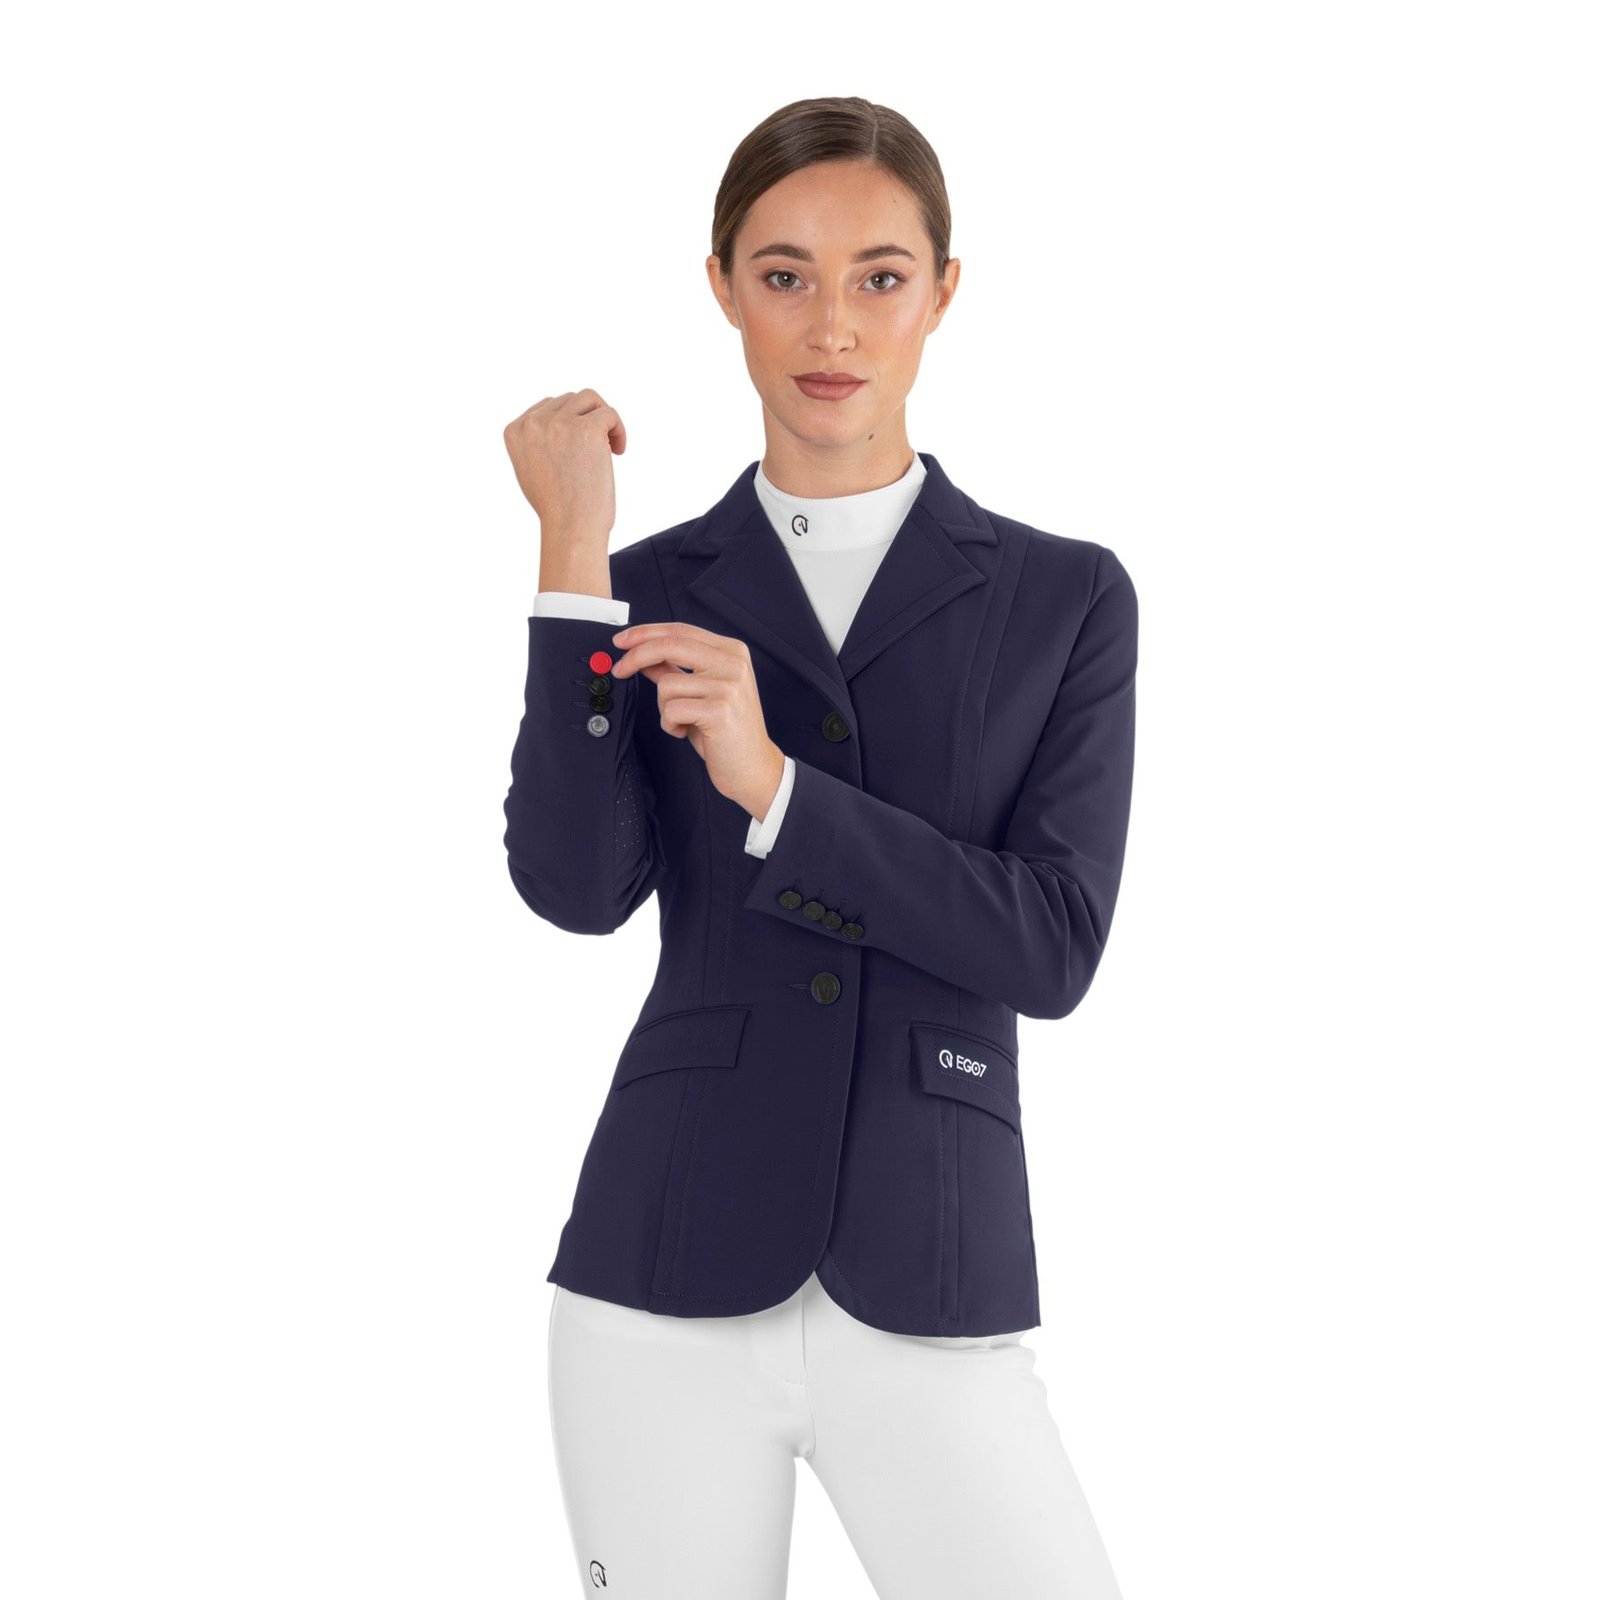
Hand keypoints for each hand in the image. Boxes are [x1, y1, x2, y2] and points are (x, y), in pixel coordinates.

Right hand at [502, 389, 626, 559]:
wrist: (571, 529)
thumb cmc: (556, 509)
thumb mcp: (531, 469)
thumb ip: (537, 441)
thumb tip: (557, 416)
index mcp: (515, 431)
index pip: (546, 408)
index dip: (568, 424)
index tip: (578, 450)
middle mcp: (533, 423)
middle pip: (568, 400)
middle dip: (586, 420)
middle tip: (597, 451)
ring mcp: (559, 424)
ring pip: (589, 398)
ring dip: (602, 418)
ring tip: (610, 444)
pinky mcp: (586, 429)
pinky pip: (609, 413)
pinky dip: (618, 430)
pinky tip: (619, 451)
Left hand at [609, 622, 785, 820]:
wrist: (753, 766)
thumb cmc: (727, 731)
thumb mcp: (701, 693)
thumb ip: (675, 670)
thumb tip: (643, 656)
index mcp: (731, 652)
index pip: (681, 630)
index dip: (646, 633)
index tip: (622, 641)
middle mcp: (733, 664)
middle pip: (670, 645)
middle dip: (636, 657)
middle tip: (620, 669)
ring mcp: (728, 686)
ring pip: (667, 684)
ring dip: (663, 708)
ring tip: (683, 721)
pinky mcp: (719, 710)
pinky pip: (671, 710)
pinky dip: (670, 725)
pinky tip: (687, 731)